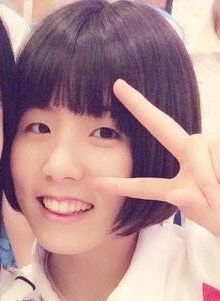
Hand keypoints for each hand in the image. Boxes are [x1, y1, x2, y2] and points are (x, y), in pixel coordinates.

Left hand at [95, 79, 219, 235]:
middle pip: (162, 128)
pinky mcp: (218, 151)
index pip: (146, 184)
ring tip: (216, 196)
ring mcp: (205, 151)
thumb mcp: (207, 211)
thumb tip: (181, 190)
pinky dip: (215, 176)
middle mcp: (189, 158)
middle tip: (118, 85)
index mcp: (179, 181)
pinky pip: (214, 158)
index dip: (122, 185)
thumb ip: (192, 200)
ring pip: (198, 150)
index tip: (97, 182)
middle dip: (140, 106)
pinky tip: (219, 188)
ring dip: (207, 177)